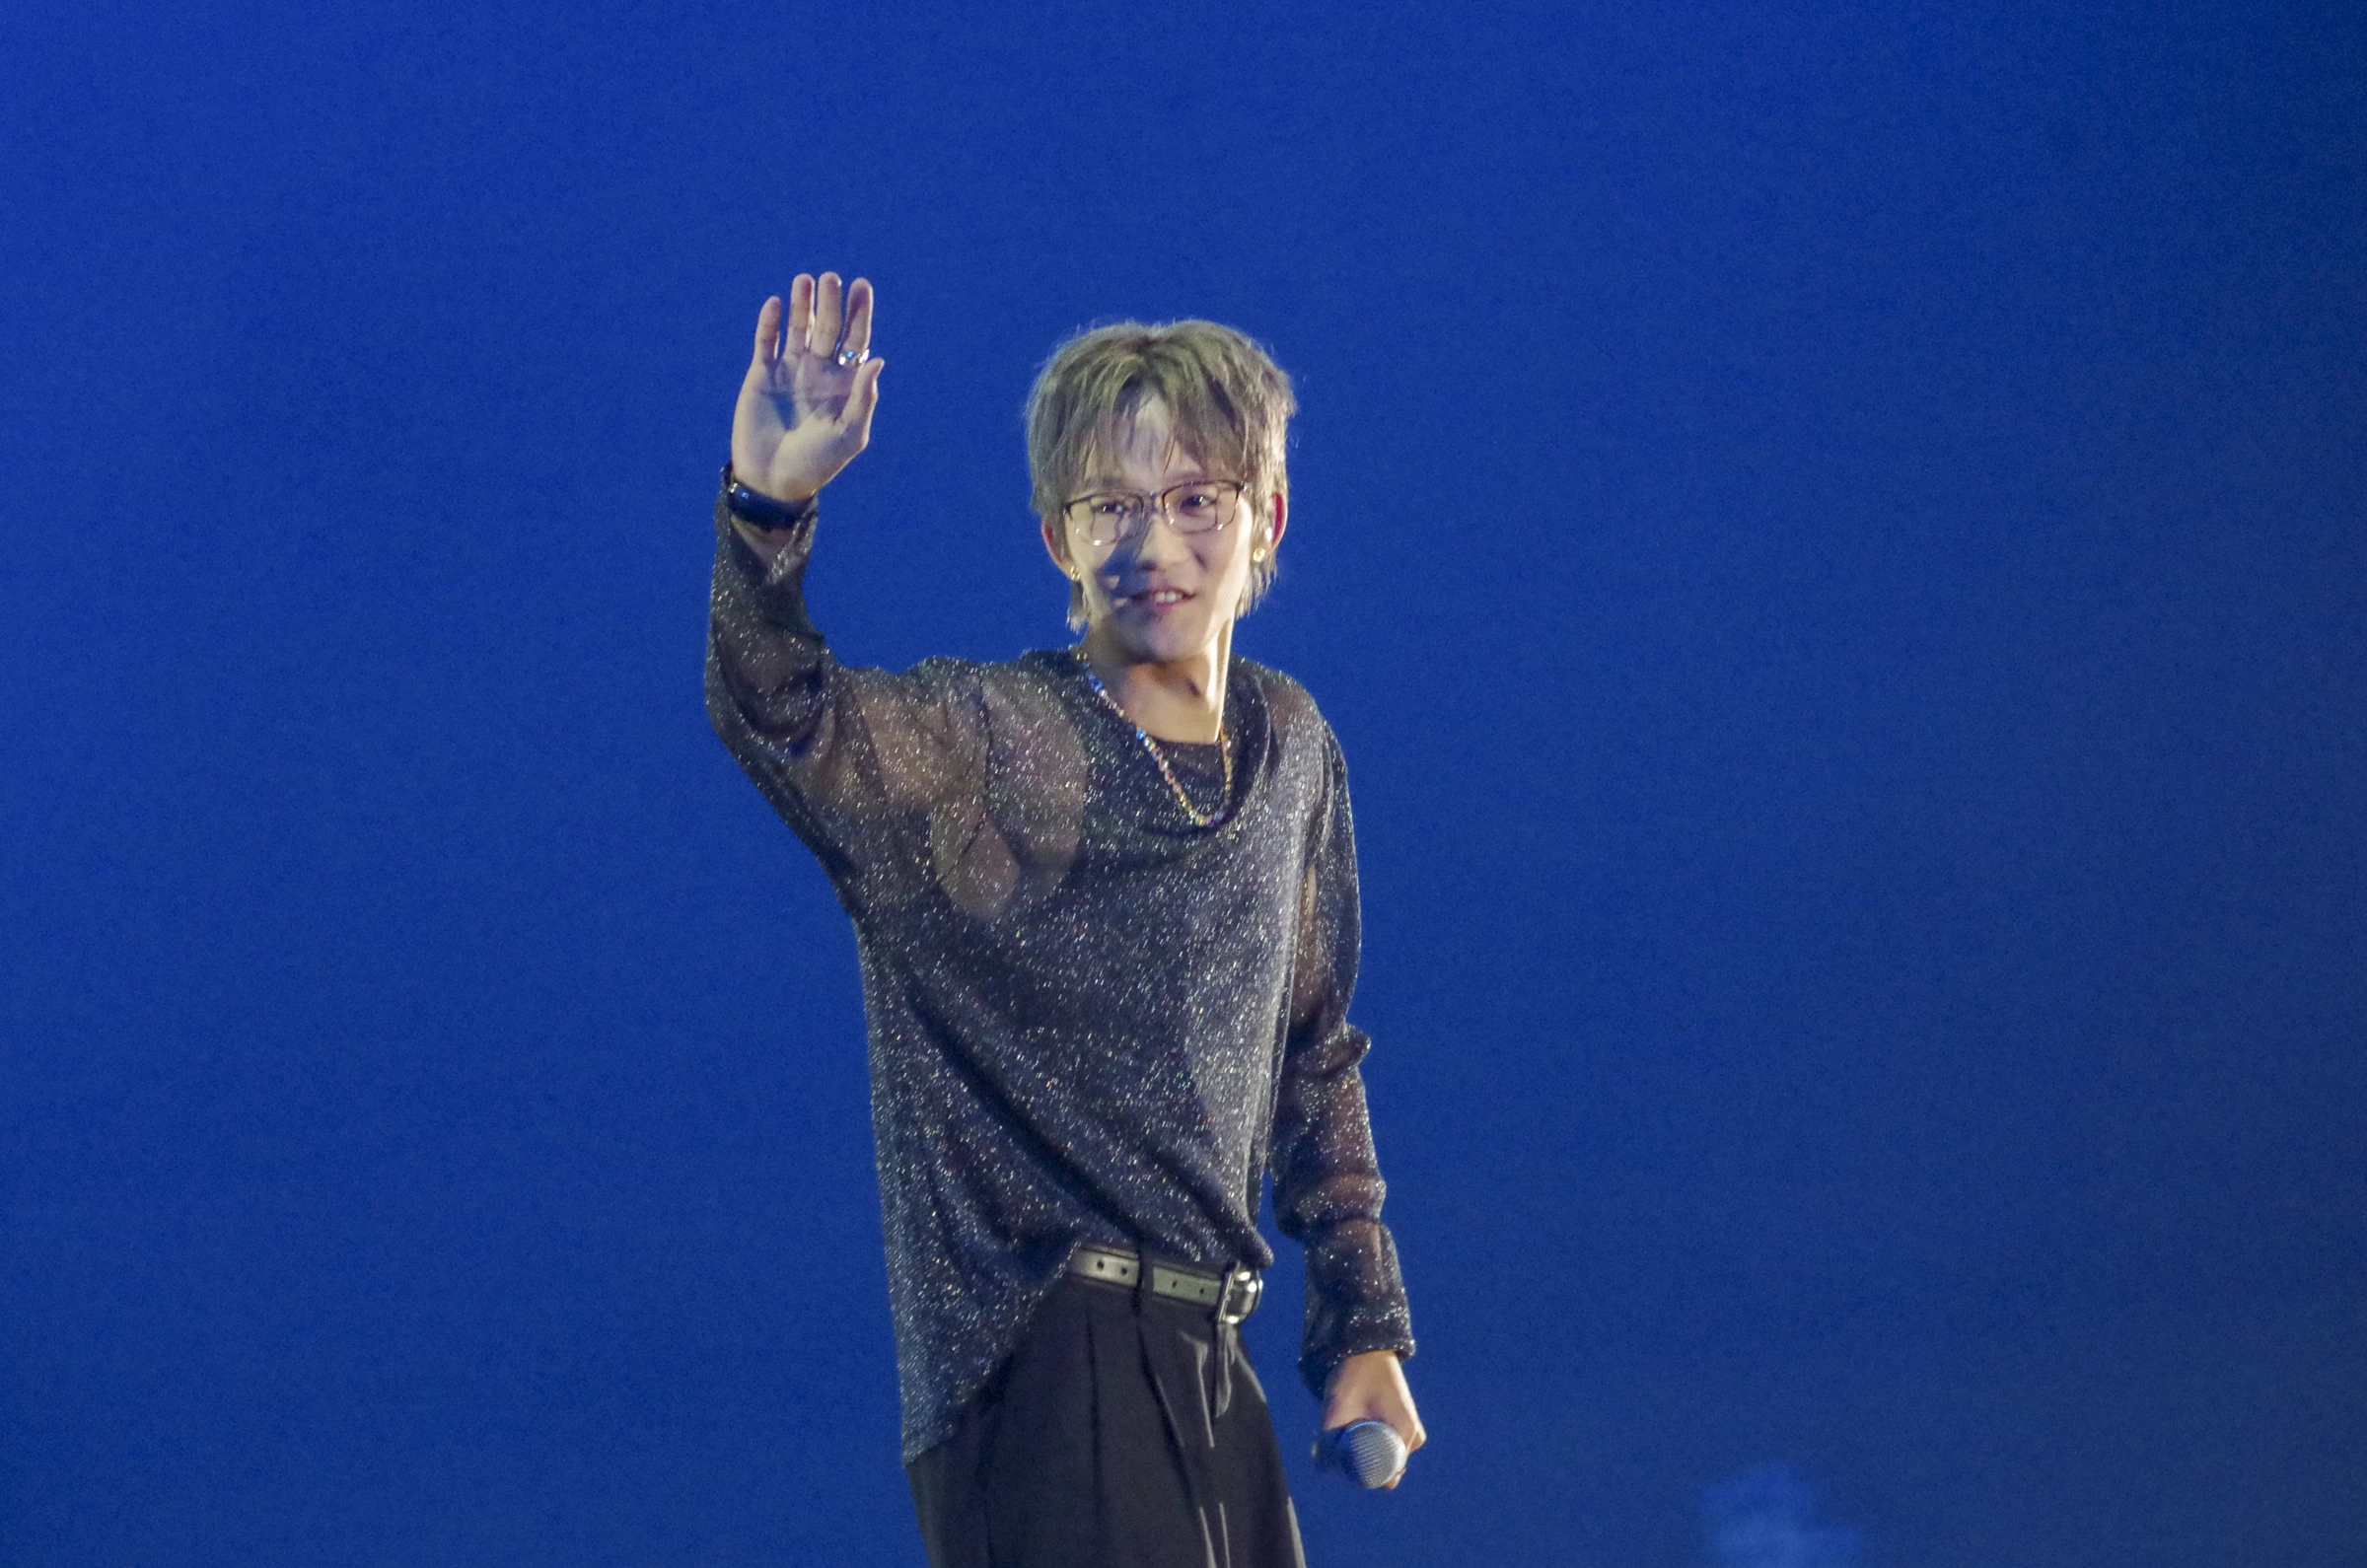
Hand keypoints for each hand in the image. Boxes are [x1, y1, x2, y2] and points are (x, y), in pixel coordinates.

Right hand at [731, 273, 884, 503]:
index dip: (859, 313)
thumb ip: (863, 398)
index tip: (862, 286)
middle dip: (830, 303)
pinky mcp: (761, 375)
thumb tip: (878, 359)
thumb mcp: (848, 435)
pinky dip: (769, 323)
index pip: (856, 339)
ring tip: (805, 280)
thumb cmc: (817, 463)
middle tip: (830, 279)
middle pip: (828, 328)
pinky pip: (766, 343)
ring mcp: (789, 371)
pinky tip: (775, 304)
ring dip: (801, 305)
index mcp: (844, 383)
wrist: (773, 480)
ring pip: (797, 329)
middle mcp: (818, 371)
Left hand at [1321, 1350, 1425, 1487]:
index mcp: (1406, 1433)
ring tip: (1348, 1430)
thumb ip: (1328, 1439)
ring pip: (1386, 1455)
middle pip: (1387, 1467)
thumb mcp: (1337, 1408)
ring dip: (1368, 1451)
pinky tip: (1356, 1426)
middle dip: (1365, 1464)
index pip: (1389, 1477)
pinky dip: (1373, 1441)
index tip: (1344, 1467)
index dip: (1365, 1478)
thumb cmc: (1353, 1376)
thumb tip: (1320, 1470)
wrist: (1364, 1347)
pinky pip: (1389, 1443)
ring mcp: (1410, 1429)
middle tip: (1341, 1445)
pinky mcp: (1403, 1421)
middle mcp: (1413, 1435)